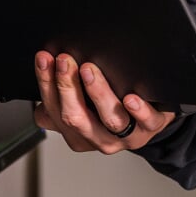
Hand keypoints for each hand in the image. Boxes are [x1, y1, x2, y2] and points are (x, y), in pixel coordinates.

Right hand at [32, 51, 174, 154]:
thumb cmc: (113, 109)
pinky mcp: (151, 127)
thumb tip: (44, 65)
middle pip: (75, 118)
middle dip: (67, 87)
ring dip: (98, 93)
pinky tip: (131, 99)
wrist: (149, 120)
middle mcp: (98, 138)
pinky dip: (138, 111)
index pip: (52, 110)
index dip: (46, 83)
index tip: (44, 58)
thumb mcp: (82, 105)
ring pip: (110, 119)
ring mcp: (125, 135)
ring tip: (89, 70)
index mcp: (75, 133)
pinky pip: (145, 122)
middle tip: (64, 60)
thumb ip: (62, 95)